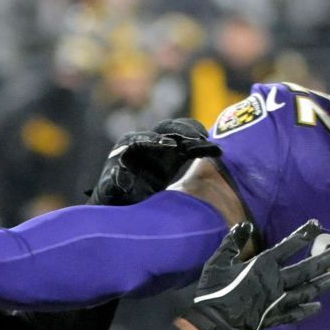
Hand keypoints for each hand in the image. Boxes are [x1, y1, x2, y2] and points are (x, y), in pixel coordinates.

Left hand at [89, 118, 220, 205]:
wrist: (125, 200)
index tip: (170, 145)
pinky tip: (216, 152)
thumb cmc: (115, 195)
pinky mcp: (174, 154)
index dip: (155, 141)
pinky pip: (190, 146)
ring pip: (180, 134)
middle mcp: (146, 141)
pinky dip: (202, 147)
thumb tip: (120, 173)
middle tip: (196, 138)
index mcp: (128, 146)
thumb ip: (115, 182)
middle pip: (165, 129)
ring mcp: (162, 146)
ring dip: (194, 136)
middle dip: (180, 132)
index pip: (142, 139)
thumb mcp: (113, 190)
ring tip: (208, 143)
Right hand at [183, 221, 329, 329]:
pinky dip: (307, 310)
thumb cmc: (214, 291)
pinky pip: (295, 313)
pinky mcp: (274, 318)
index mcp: (262, 266)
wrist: (213, 324)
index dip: (302, 234)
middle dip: (324, 259)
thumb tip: (243, 226)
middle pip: (306, 269)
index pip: (287, 246)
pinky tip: (317, 306)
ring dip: (323, 283)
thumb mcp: (218, 262)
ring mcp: (278, 301)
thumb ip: (232, 243)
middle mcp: (276, 282)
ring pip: (306, 290)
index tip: (316, 225)